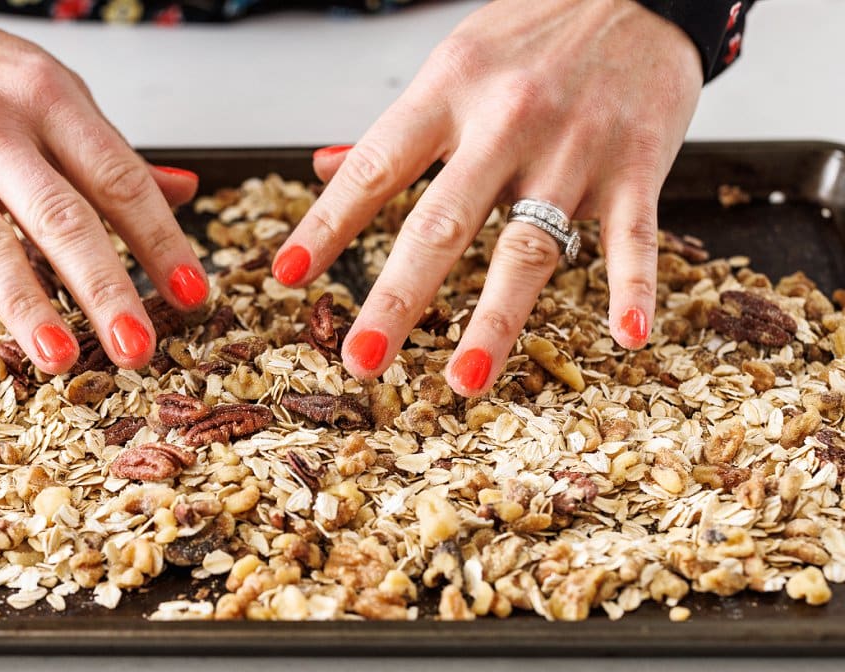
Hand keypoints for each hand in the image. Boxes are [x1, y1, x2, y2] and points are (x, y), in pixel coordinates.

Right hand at [0, 0, 207, 372]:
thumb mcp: (53, 91)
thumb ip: (111, 152)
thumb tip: (184, 192)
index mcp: (50, 101)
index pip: (118, 179)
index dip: (159, 239)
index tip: (193, 293)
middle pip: (59, 217)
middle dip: (104, 287)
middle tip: (137, 348)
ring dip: (23, 303)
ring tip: (57, 357)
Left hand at [275, 0, 702, 394]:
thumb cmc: (537, 30)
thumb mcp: (455, 61)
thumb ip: (395, 126)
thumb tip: (321, 165)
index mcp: (448, 93)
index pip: (373, 169)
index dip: (328, 224)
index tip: (289, 275)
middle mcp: (504, 123)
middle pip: (440, 224)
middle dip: (397, 298)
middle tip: (360, 359)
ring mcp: (573, 148)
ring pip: (529, 246)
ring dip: (495, 320)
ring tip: (464, 380)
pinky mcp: (638, 164)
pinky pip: (633, 236)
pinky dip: (634, 286)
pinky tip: (628, 335)